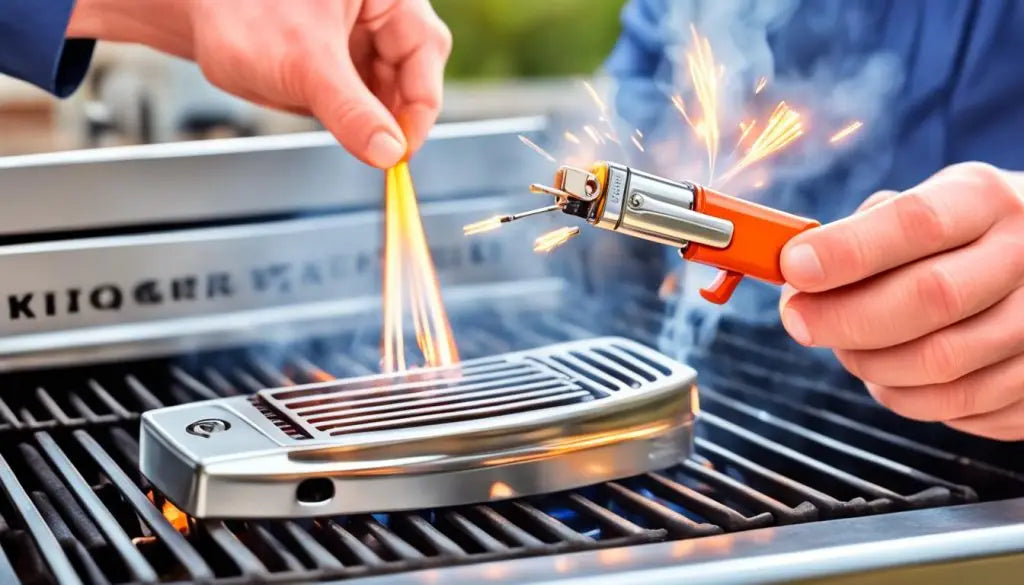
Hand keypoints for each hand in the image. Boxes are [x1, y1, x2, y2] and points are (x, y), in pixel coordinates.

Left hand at [68, 0, 451, 167]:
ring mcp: (363, 27)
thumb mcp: (304, 67)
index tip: (399, 152)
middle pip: (413, 69)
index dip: (417, 108)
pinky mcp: (343, 50)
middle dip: (391, 110)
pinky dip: (350, 110)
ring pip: (389, 85)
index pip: (426, 52)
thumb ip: (352, 112)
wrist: (189, 7)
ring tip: (333, 116)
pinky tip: (325, 110)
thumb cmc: (240, 11)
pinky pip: (363, 90)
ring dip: (368, 113)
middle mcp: (382, 6)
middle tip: (372, 147)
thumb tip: (389, 154)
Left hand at [778, 162, 1023, 439]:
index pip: (917, 223)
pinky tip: (892, 376)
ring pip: (942, 365)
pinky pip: (961, 407)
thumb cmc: (965, 235)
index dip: (848, 251)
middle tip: (799, 321)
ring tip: (846, 349)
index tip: (794, 268)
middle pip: (930, 299)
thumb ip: (864, 232)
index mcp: (988, 201)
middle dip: (845, 318)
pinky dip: (909, 398)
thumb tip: (801, 274)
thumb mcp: (927, 204)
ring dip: (871, 365)